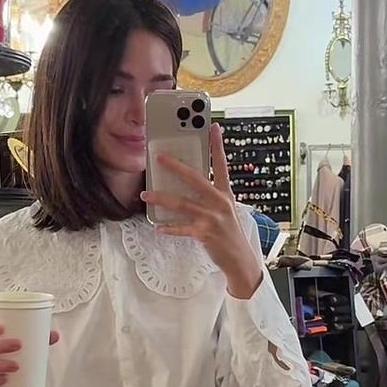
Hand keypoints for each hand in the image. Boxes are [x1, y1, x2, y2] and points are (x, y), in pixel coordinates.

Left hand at [146, 125, 264, 299]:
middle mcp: (220, 202)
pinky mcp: (206, 234)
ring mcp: (213, 218)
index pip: (222, 164)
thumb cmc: (228, 233)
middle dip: (176, 167)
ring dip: (161, 198)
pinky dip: (169, 228)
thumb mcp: (224, 210)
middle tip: (159, 157)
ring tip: (145, 195)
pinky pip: (183, 229)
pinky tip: (158, 227)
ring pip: (183, 204)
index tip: (213, 126)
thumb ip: (209, 196)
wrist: (240, 261)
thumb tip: (186, 183)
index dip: (218, 145)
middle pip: (196, 179)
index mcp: (225, 194)